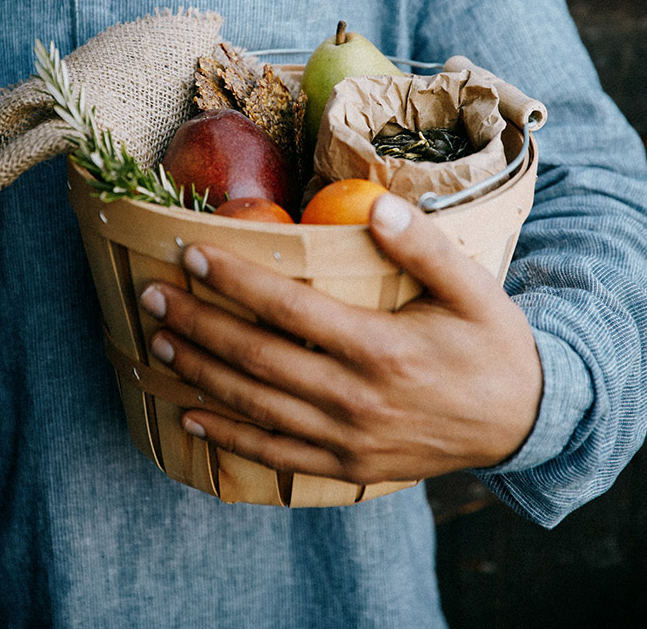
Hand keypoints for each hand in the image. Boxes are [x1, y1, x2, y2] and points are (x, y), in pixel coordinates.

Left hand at [139, 192, 542, 483]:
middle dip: (198, 322)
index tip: (191, 253)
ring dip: (200, 373)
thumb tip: (375, 207)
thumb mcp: (473, 289)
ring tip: (159, 340)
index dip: (235, 279)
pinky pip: (275, 454)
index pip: (289, 308)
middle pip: (257, 357)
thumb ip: (424, 247)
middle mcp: (356, 399)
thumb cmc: (492, 345)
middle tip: (152, 293)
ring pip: (255, 406)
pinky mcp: (347, 467)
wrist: (522, 422)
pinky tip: (192, 416)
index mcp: (382, 349)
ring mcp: (348, 440)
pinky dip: (229, 436)